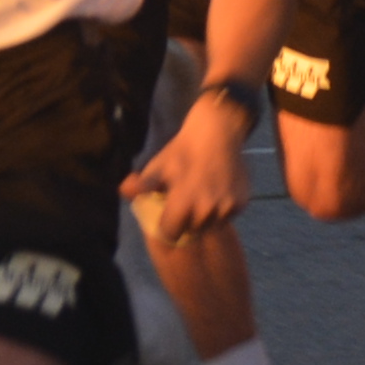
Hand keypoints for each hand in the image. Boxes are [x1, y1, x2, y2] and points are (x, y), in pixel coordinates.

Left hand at [133, 88, 248, 241]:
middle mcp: (206, 210)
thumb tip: (123, 191)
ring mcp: (226, 207)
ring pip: (211, 225)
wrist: (218, 131)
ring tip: (201, 196)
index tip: (169, 214)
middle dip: (187, 221)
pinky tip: (217, 191)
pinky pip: (228, 215)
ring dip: (205, 217)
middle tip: (186, 202)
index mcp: (183, 203)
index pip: (171, 233)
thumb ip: (142, 185)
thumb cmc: (183, 150)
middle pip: (192, 231)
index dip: (167, 225)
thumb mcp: (159, 166)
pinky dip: (222, 209)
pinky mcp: (241, 203)